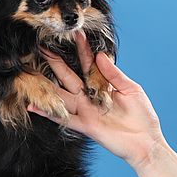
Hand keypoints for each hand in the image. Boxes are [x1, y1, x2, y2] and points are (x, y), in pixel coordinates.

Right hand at [30, 31, 165, 170]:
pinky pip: (63, 118)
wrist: (146, 142)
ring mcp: (85, 110)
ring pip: (61, 95)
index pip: (88, 64)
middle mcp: (90, 96)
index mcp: (102, 85)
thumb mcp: (131, 90)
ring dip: (46, 85)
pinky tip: (33, 105)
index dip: (81, 49)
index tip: (74, 34)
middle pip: (69, 76)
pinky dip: (48, 112)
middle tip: (42, 46)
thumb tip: (100, 55)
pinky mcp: (84, 125)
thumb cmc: (143, 116)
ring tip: (31, 72)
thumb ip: (114, 74)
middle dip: (56, 62)